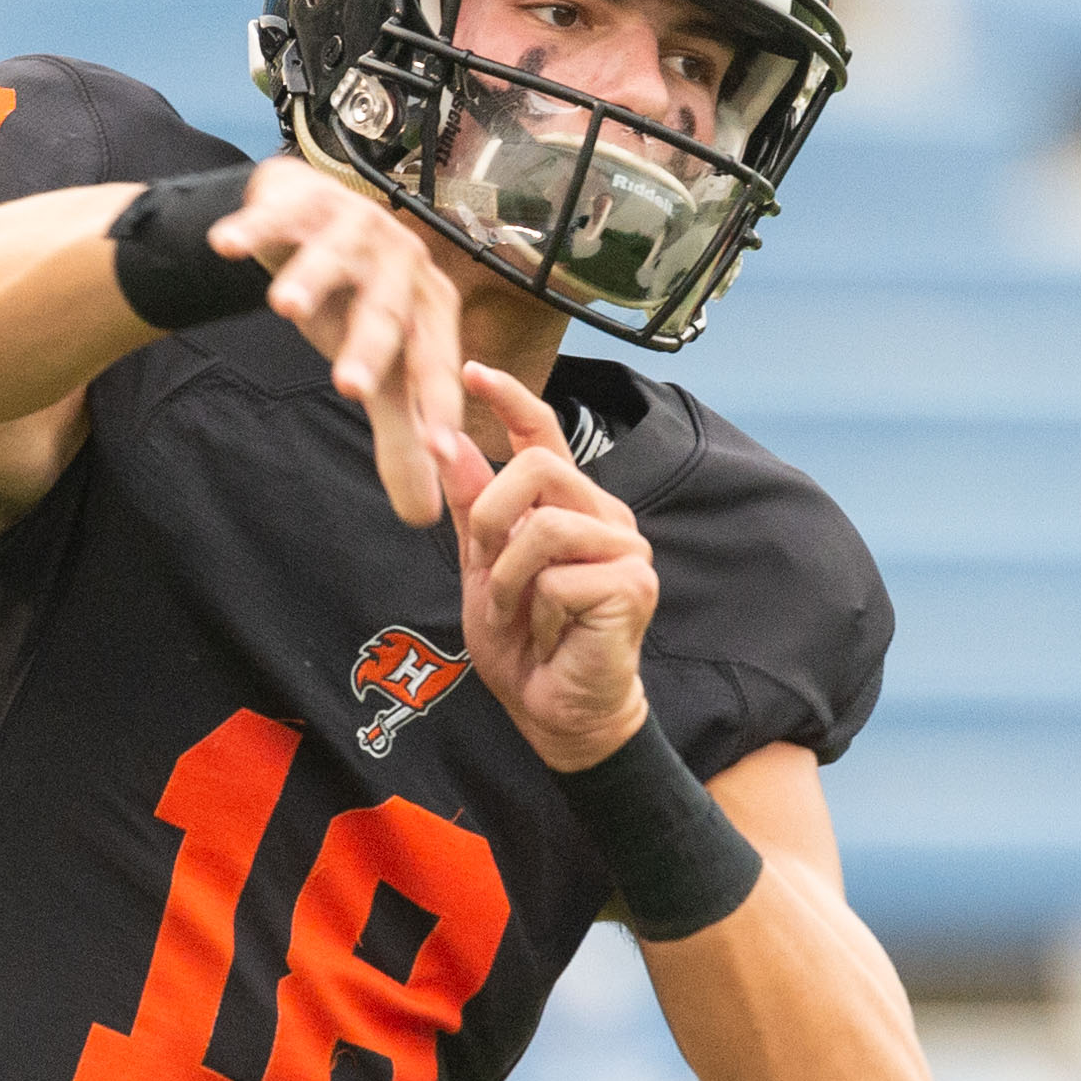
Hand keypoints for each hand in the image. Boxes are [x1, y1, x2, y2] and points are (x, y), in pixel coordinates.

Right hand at [208, 158, 463, 524]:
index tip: (438, 450)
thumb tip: (423, 517)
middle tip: (348, 387)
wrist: (317, 220)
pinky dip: (250, 228)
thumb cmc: (355, 304)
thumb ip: (401, 439)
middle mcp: (400, 261)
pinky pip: (273, 217)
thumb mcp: (381, 370)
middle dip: (368, 347)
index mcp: (429, 305)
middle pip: (385, 310)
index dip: (439, 406)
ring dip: (309, 279)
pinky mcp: (301, 200)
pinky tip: (224, 246)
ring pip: (332, 258)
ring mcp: (352, 224)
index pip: (437, 362)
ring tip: (283, 307)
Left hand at [440, 362, 656, 768]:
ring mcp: (626, 547)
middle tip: (485, 569)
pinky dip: (536, 610)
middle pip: (538, 468)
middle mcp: (605, 515)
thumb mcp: (480, 567)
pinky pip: (558, 575)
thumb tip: (448, 436)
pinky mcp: (633, 583)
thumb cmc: (524, 643)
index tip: (471, 369)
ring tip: (517, 612)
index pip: (544, 434)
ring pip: (544, 526)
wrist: (555, 711)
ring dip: (508, 579)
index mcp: (570, 504)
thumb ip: (470, 504)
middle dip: (491, 519)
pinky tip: (552, 634)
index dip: (510, 397)